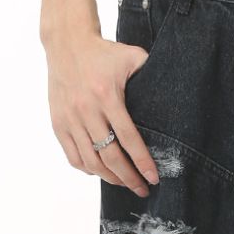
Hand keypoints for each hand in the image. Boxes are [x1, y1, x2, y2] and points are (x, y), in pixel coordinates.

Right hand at [45, 31, 158, 194]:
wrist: (67, 44)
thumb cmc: (104, 52)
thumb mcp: (132, 56)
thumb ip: (151, 73)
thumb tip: (175, 92)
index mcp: (107, 96)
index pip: (128, 138)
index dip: (142, 162)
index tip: (153, 178)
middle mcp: (86, 110)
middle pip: (110, 157)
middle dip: (128, 178)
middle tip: (141, 189)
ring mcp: (70, 119)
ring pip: (90, 161)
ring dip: (109, 178)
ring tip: (124, 183)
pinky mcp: (58, 123)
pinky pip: (73, 156)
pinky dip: (88, 169)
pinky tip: (101, 172)